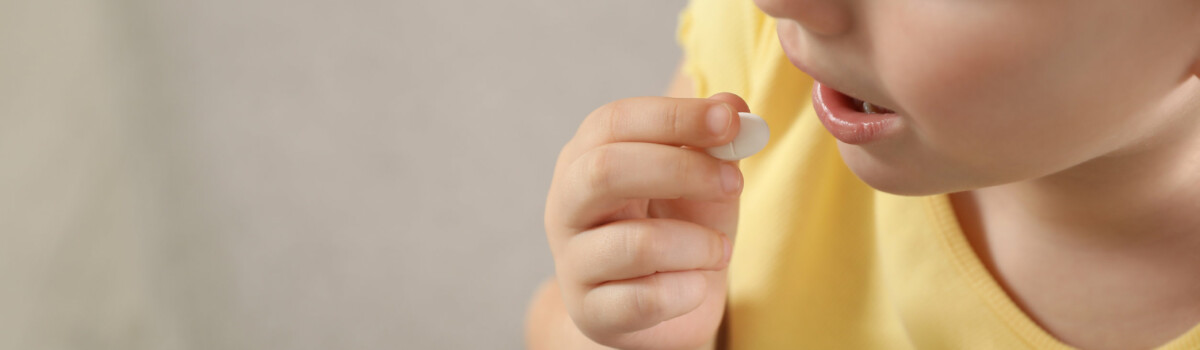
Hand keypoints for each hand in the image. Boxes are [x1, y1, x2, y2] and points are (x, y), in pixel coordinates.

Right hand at [544, 93, 750, 349]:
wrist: (660, 307)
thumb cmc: (677, 229)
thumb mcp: (702, 181)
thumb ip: (714, 145)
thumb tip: (733, 105)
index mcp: (585, 157)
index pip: (615, 122)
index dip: (673, 117)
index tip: (730, 120)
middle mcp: (566, 205)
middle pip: (605, 171)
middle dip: (681, 171)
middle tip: (734, 182)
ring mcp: (573, 262)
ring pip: (633, 244)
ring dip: (696, 243)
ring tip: (721, 250)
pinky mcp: (591, 312)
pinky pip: (643, 300)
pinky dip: (686, 290)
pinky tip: (697, 286)